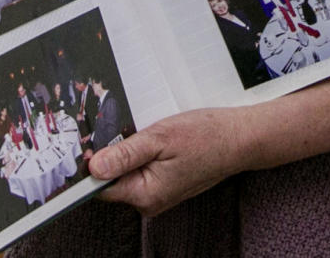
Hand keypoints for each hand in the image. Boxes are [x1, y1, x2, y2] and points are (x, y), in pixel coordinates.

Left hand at [88, 108, 244, 217]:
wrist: (237, 139)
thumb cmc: (204, 136)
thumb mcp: (159, 138)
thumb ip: (125, 155)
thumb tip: (93, 169)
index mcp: (145, 195)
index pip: (101, 187)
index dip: (93, 163)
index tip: (92, 140)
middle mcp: (150, 202)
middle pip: (113, 179)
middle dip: (114, 153)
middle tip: (126, 126)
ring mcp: (158, 196)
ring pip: (128, 173)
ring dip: (130, 151)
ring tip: (148, 132)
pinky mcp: (165, 186)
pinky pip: (143, 171)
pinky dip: (143, 154)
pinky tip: (157, 139)